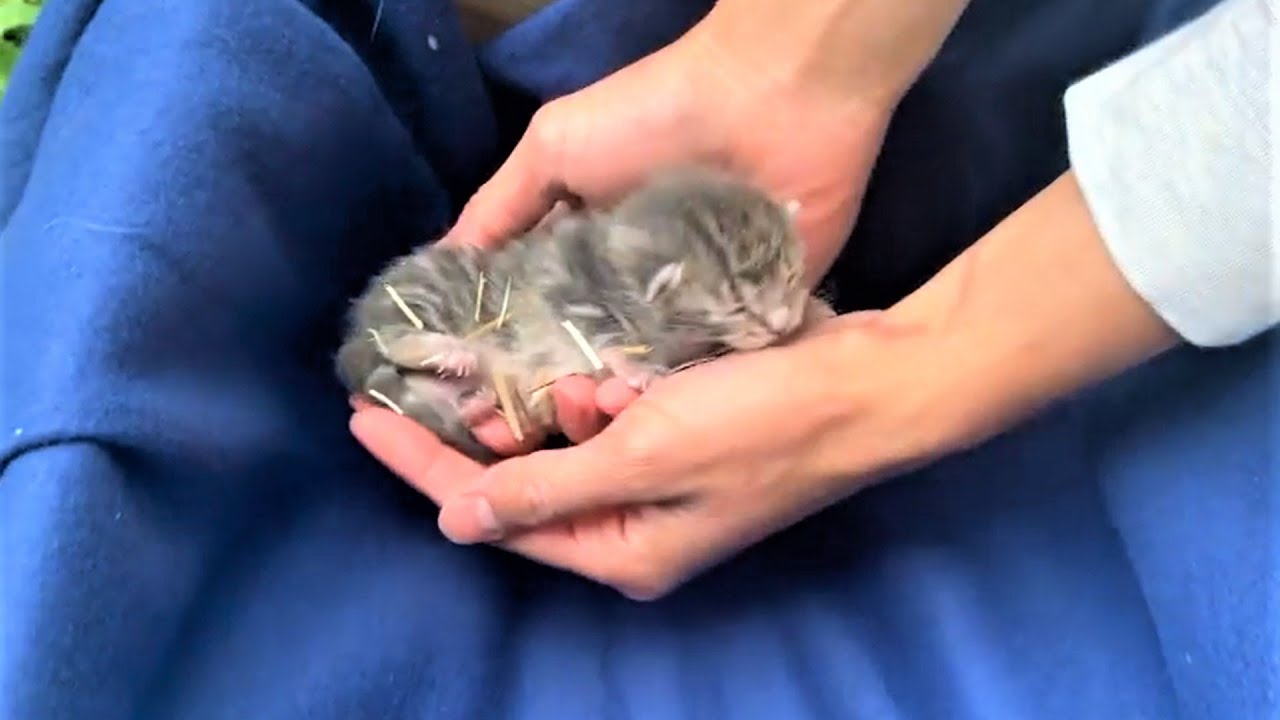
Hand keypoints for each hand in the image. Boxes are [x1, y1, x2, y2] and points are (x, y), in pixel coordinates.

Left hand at [350, 172, 1181, 599]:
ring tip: (485, 366)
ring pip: (562, 447)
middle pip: (520, 484)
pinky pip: (606, 420)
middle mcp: (633, 528)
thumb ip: (545, 486)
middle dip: (468, 437)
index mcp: (618, 549)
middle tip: (403, 385)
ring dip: (533, 408)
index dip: (423, 465)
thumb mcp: (641, 455)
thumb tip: (456, 523)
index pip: (492, 511)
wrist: (867, 386)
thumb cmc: (760, 424)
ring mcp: (659, 484)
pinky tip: (570, 363)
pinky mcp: (681, 440)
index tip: (364, 417)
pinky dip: (584, 390)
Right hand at [441, 0, 974, 450]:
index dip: (502, 357)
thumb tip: (441, 266)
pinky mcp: (743, 320)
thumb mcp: (555, 149)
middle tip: (509, 437)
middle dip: (549, 396)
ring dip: (607, 406)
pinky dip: (675, 396)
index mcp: (586, 250)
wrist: (773, 98)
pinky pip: (704, 372)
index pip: (536, 317)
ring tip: (574, 432)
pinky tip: (639, 426)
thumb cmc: (653, 116)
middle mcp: (632, 288)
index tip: (465, 400)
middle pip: (584, 359)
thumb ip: (500, 209)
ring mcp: (688, 310)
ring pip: (639, 378)